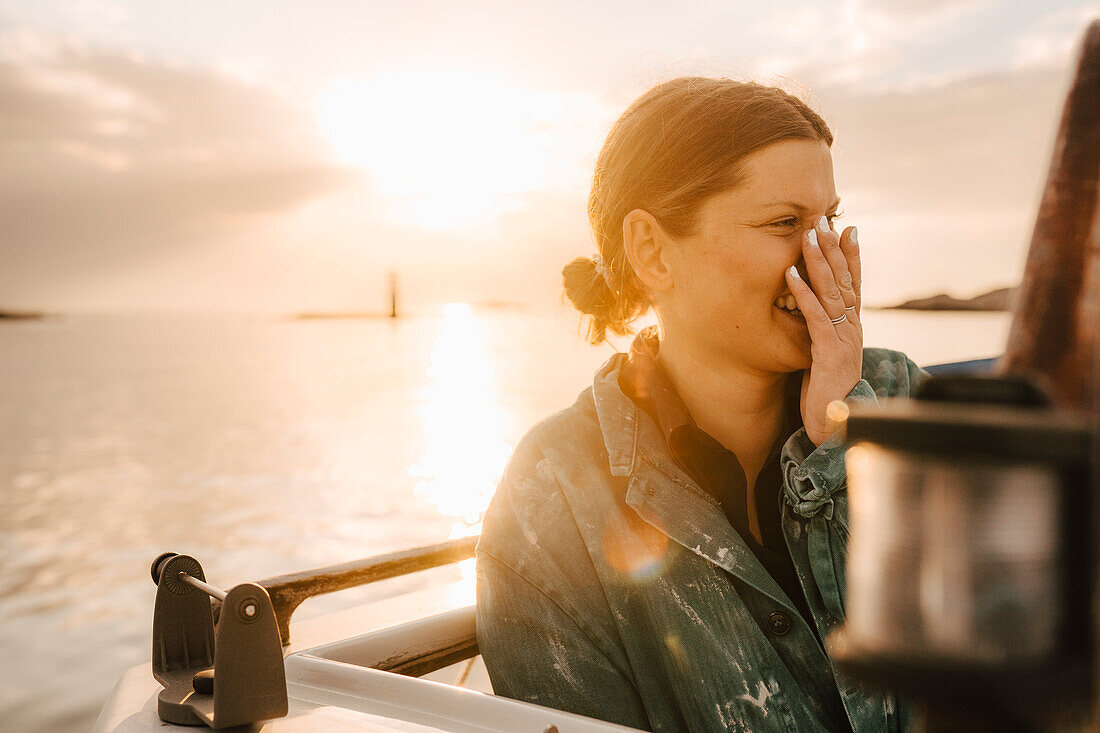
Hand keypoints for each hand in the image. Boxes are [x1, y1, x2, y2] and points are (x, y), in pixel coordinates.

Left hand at [784, 218, 862, 445]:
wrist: (836, 426)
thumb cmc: (828, 392)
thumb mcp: (827, 357)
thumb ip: (825, 334)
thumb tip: (815, 315)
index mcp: (853, 327)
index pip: (855, 283)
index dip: (851, 256)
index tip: (847, 227)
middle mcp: (853, 328)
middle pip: (845, 280)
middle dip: (833, 248)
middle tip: (823, 219)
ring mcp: (844, 338)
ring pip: (832, 291)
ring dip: (818, 261)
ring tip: (807, 235)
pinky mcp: (830, 352)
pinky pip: (815, 316)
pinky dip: (803, 292)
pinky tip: (790, 273)